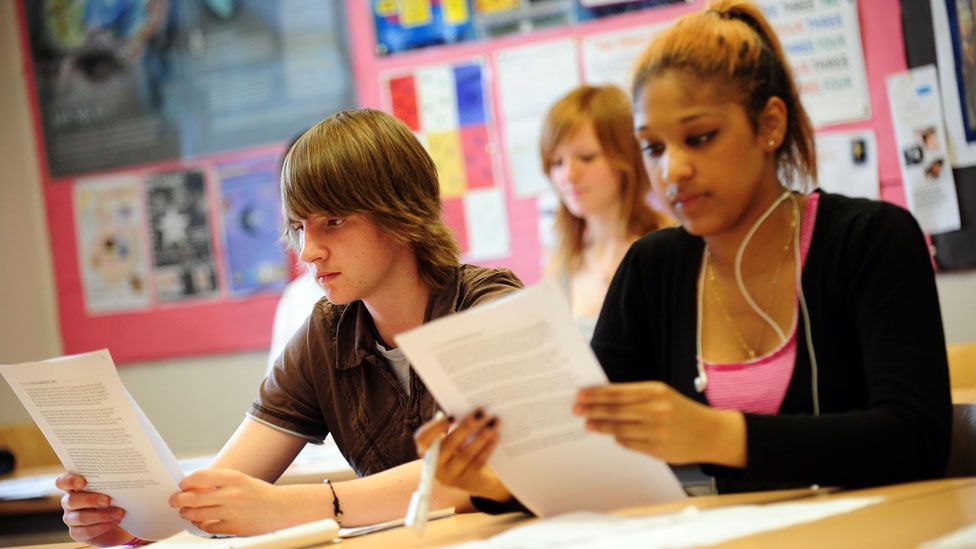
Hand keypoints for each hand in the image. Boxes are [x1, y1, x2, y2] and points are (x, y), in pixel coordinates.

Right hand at [55, 472, 133, 546]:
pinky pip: (86, 531)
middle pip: (71, 500)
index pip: (62, 482)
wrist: (119, 521)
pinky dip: (102, 526)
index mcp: (75, 487)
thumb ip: (113, 480)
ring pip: (80, 517)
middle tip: (108, 500)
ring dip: (101, 515)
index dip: (69, 481)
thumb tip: (127, 470)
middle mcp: (69, 502)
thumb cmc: (116, 499)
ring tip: (119, 513)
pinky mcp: (77, 532)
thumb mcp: (115, 488)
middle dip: (90, 500)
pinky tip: (115, 522)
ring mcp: (71, 518)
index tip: (83, 482)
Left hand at [169, 468, 318, 535]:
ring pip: (197, 514)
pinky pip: (208, 527)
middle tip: (174, 500)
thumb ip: (219, 482)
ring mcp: (232, 512)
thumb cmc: (259, 494)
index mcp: (234, 478)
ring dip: (187, 513)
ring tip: (185, 512)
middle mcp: (232, 494)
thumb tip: (192, 487)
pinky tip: (200, 521)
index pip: (200, 476)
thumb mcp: (241, 480)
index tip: (182, 485)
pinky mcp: (234, 527)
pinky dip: (200, 524)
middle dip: (179, 499)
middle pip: (194, 497)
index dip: (186, 482)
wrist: (282, 509)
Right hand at [414, 410, 510, 502]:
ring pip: (466, 455)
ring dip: (482, 436)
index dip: (435, 427)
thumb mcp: (454, 439)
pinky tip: (496, 437)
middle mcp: (435, 466)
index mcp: (427, 450)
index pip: (422, 439)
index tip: (452, 416)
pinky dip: (487, 449)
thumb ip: (455, 426)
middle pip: (449, 445)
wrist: (478, 479)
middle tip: (482, 412)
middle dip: (467, 426)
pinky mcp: (466, 483)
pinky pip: (477, 464)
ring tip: (494, 422)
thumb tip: (469, 410)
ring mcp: (450, 477)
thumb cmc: (462, 449)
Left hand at [574, 381, 746, 466]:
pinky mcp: (657, 449)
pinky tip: (611, 435)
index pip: (618, 392)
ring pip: (619, 428)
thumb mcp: (662, 395)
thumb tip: (603, 399)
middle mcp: (656, 410)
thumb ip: (636, 397)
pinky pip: (629, 444)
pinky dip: (618, 439)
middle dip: (592, 409)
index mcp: (655, 391)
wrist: (710, 433)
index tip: (580, 394)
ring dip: (600, 426)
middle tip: (575, 409)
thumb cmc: (681, 412)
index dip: (596, 394)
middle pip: (615, 410)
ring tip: (587, 423)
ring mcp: (656, 431)